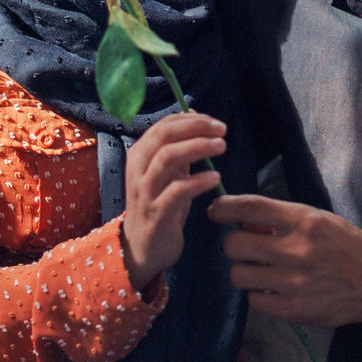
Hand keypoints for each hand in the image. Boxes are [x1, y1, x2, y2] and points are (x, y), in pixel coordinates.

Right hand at [122, 111, 226, 292]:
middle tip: (222, 130)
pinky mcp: (155, 214)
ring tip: (222, 146)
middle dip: (195, 127)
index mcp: (140, 154)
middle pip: (164, 136)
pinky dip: (197, 181)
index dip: (191, 119)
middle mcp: (138, 168)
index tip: (215, 122)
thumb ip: (178, 146)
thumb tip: (195, 113)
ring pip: (167, 158)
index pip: (164, 125)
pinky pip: (176, 191)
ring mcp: (145, 191)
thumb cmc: (160, 205)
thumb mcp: (168, 172)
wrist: (142, 248)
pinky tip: (215, 178)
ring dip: (197, 147)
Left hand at [207, 194, 361, 332]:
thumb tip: (242, 221)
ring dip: (244, 271)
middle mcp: (296, 249)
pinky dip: (259, 294)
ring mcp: (293, 282)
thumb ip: (281, 220)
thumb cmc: (346, 246)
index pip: (250, 207)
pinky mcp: (293, 310)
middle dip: (234, 244)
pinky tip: (274, 289)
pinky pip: (254, 300)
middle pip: (234, 245)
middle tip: (245, 248)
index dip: (224, 207)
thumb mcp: (318, 220)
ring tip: (260, 270)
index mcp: (303, 220)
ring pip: (238, 274)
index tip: (215, 211)